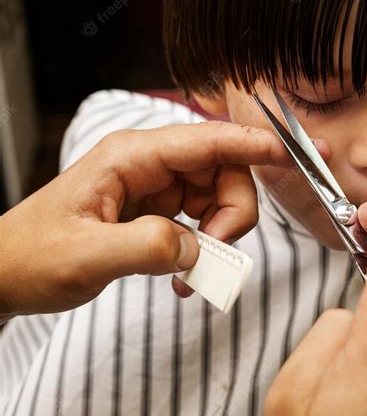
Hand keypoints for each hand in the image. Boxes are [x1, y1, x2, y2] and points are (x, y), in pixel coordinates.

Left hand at [0, 121, 290, 320]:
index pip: (204, 139)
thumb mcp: (85, 256)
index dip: (251, 143)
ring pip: (217, 195)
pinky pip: (200, 219)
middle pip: (222, 168)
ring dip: (220, 235)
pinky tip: (184, 275)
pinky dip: (204, 247)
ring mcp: (153, 186)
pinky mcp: (154, 210)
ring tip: (192, 274)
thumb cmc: (33, 254)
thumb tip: (197, 247)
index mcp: (130, 156)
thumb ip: (146, 247)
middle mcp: (148, 164)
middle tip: (215, 252)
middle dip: (233, 211)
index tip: (289, 153)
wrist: (7, 272)